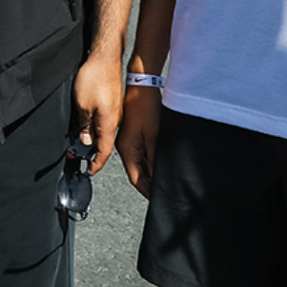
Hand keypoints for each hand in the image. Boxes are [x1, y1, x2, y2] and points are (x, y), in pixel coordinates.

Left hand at [72, 54, 122, 176]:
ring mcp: (115, 110)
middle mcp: (116, 119)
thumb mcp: (83, 105)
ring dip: (91, 137)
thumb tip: (86, 140)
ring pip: (104, 130)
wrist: (106, 56)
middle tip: (75, 154)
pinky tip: (86, 122)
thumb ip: (84, 125)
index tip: (90, 171)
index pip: (104, 151)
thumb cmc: (95, 77)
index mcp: (110, 123)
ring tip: (77, 139)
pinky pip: (104, 119)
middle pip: (104, 142)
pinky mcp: (112, 101)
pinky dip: (94, 125)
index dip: (96, 163)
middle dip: (91, 151)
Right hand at [116, 83, 161, 198]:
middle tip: (163, 192)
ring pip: (138, 164)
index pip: (136, 178)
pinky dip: (148, 162)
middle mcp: (124, 148)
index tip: (158, 199)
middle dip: (149, 184)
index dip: (147, 191)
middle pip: (136, 173)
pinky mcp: (132, 135)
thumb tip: (156, 177)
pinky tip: (158, 164)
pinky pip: (139, 154)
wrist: (142, 87)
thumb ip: (155, 160)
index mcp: (127, 150)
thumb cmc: (146, 108)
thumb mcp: (155, 137)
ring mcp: (127, 141)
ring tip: (162, 181)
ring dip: (149, 173)